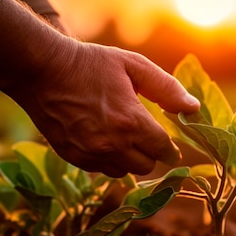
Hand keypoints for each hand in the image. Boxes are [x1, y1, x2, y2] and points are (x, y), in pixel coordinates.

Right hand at [12, 41, 199, 176]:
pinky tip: (103, 139)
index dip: (170, 147)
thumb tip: (193, 108)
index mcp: (131, 121)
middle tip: (146, 136)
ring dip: (130, 158)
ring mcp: (90, 153)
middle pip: (147, 165)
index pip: (164, 149)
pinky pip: (101, 170)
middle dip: (151, 152)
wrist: (42, 70)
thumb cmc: (91, 64)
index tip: (170, 144)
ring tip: (124, 136)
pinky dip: (107, 159)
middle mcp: (112, 144)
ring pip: (124, 171)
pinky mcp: (72, 157)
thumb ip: (167, 88)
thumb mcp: (133, 66)